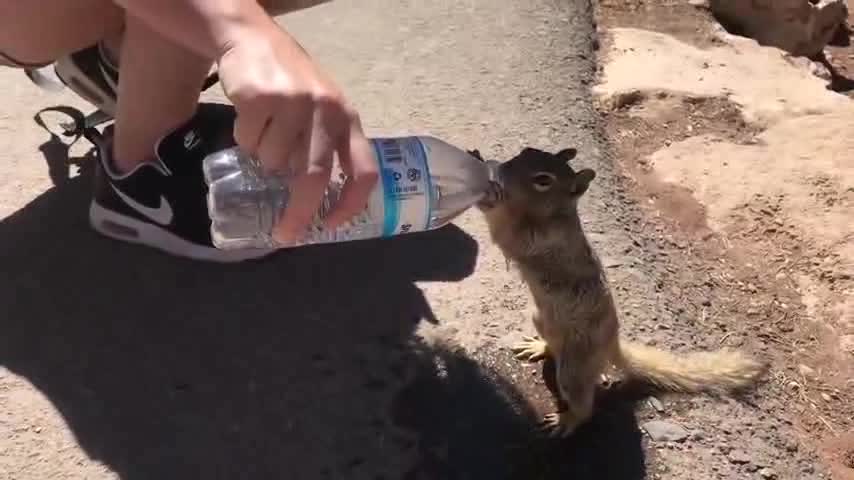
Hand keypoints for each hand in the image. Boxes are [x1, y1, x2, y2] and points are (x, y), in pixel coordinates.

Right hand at [216, 27, 376, 244]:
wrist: (252, 38)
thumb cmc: (292, 82)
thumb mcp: (322, 109)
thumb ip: (326, 146)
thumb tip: (316, 202)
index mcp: (347, 118)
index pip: (364, 169)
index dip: (352, 203)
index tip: (332, 225)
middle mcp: (326, 110)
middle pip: (315, 176)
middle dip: (299, 211)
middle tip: (285, 233)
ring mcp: (293, 103)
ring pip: (274, 161)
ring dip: (264, 159)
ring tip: (265, 132)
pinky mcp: (261, 97)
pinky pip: (248, 142)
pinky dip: (245, 140)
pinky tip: (250, 117)